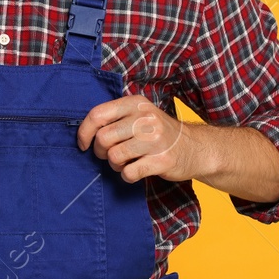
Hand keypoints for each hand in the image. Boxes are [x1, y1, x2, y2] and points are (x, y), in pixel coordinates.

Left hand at [76, 95, 202, 182]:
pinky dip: (127, 175)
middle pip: (103, 138)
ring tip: (126, 162)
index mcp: (135, 103)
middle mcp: (145, 117)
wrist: (195, 147)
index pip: (97, 115)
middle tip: (110, 155)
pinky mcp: (162, 160)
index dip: (84, 132)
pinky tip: (136, 170)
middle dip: (101, 152)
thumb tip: (83, 133)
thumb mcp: (139, 114)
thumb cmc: (159, 133)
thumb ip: (115, 118)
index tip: (83, 145)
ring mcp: (155, 139)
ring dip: (115, 165)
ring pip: (114, 156)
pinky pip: (128, 173)